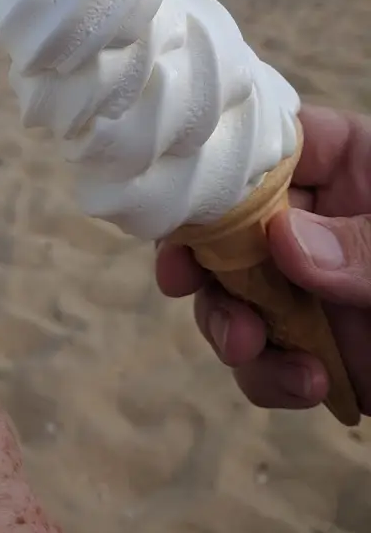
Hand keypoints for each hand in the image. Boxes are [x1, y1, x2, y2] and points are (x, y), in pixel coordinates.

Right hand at [156, 104, 370, 413]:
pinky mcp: (320, 348)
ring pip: (234, 295)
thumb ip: (368, 248)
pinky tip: (308, 387)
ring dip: (229, 325)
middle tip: (186, 287)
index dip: (217, 170)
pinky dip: (271, 377)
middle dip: (206, 261)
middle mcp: (322, 222)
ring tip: (252, 352)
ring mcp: (316, 287)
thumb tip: (284, 241)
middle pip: (230, 225)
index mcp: (356, 167)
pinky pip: (266, 357)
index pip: (272, 145)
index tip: (181, 206)